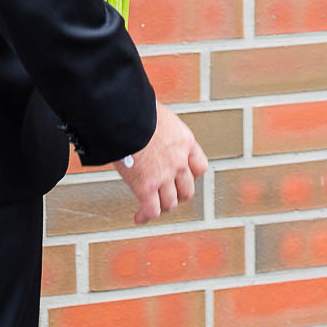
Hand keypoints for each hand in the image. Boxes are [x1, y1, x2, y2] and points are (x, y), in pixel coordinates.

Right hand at [117, 104, 208, 223]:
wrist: (126, 116)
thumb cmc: (137, 109)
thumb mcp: (160, 115)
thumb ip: (161, 128)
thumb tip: (148, 123)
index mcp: (185, 142)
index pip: (199, 167)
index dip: (190, 175)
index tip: (181, 177)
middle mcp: (179, 162)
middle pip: (187, 190)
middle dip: (177, 195)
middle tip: (165, 195)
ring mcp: (164, 176)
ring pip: (170, 203)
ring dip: (162, 207)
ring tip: (151, 207)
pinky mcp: (145, 187)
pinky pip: (151, 209)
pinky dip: (146, 216)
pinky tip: (139, 217)